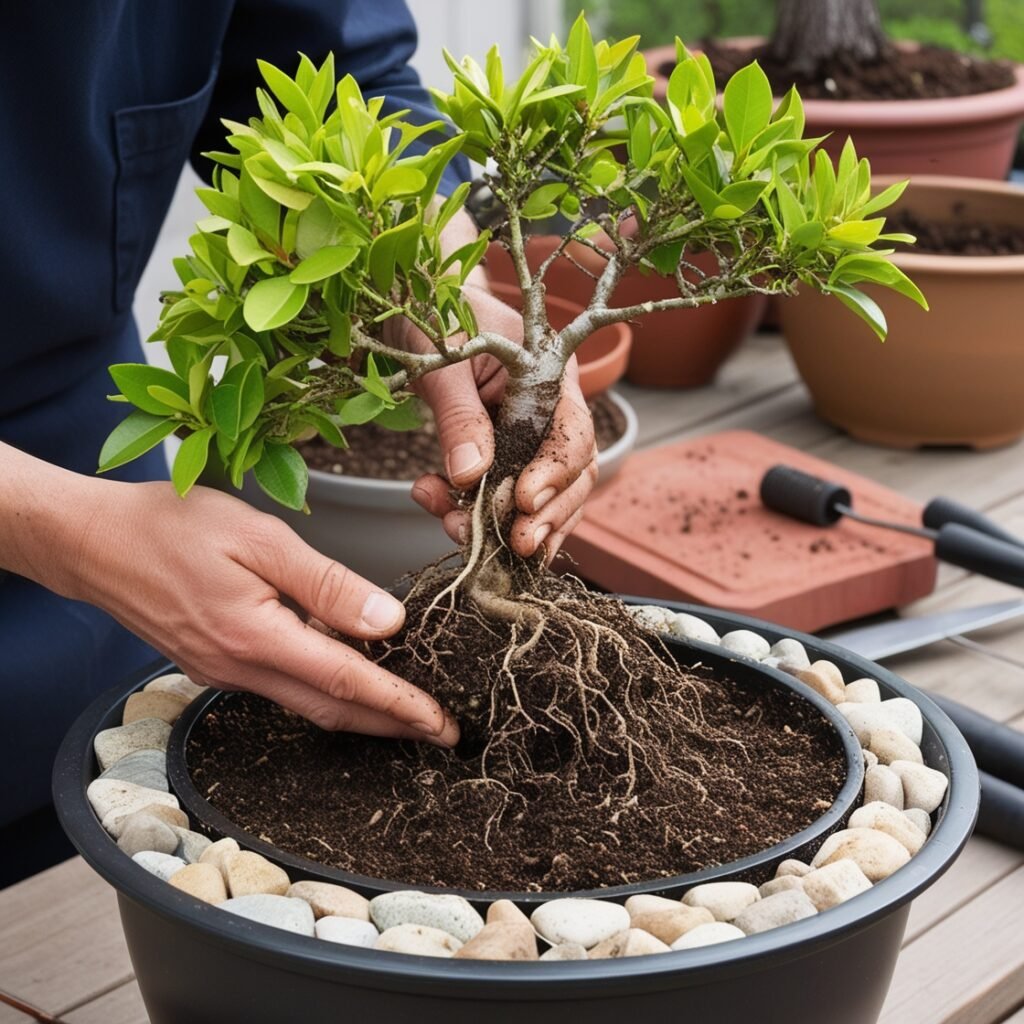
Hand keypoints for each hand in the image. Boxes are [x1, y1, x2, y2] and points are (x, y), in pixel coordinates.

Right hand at [52, 475, 459, 744]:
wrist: (92, 542)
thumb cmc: (171, 527)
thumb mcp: (259, 538)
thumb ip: (325, 582)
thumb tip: (387, 622)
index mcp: (256, 637)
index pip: (347, 682)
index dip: (401, 706)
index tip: (443, 724)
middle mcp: (239, 668)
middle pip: (332, 709)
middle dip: (392, 725)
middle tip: (442, 733)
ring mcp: (222, 672)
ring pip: (306, 704)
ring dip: (359, 712)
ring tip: (405, 710)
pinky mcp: (211, 664)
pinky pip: (279, 688)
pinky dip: (321, 690)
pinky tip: (343, 676)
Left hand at [388, 210, 597, 562]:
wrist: (412, 303)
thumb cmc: (433, 316)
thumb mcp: (442, 362)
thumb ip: (459, 417)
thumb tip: (472, 475)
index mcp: (551, 375)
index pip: (573, 434)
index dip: (554, 473)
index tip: (523, 501)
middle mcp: (550, 410)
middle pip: (573, 474)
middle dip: (547, 514)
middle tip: (516, 544)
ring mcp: (528, 436)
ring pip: (543, 496)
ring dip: (511, 525)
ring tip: (465, 535)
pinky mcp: (501, 456)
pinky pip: (503, 497)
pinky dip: (478, 516)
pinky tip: (446, 516)